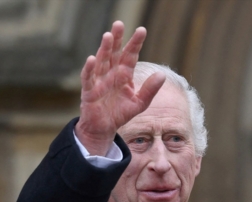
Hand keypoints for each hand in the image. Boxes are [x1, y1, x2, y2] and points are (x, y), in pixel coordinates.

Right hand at [75, 21, 165, 155]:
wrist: (105, 127)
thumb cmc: (120, 112)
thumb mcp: (139, 103)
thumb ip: (150, 90)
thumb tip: (162, 74)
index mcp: (124, 74)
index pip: (130, 55)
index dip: (135, 43)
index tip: (142, 30)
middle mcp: (111, 73)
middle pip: (114, 53)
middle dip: (117, 39)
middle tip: (119, 24)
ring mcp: (99, 80)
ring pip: (101, 61)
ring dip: (104, 49)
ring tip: (108, 36)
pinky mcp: (89, 91)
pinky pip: (88, 78)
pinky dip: (89, 69)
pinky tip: (91, 59)